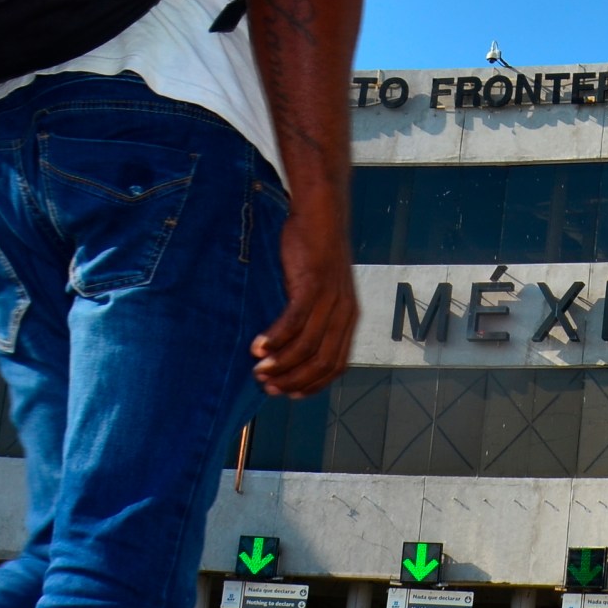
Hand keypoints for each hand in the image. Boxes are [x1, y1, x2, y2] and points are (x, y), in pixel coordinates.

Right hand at [253, 218, 356, 396]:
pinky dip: (276, 338)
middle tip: (266, 386)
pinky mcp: (313, 284)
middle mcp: (345, 313)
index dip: (312, 385)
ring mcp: (331, 299)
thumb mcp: (322, 290)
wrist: (322, 214)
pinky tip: (257, 347)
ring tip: (259, 370)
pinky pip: (295, 320)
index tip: (288, 394)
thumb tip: (289, 345)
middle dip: (293, 381)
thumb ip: (313, 317)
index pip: (336, 366)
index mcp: (349, 319)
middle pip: (321, 362)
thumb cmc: (315, 253)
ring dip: (281, 363)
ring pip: (307, 345)